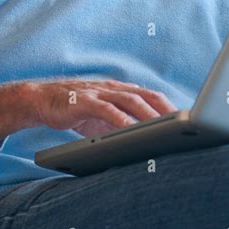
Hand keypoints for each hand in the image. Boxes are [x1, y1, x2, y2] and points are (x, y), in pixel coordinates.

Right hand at [32, 78, 178, 137]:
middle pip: (146, 96)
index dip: (169, 105)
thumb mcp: (103, 117)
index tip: (186, 119)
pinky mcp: (84, 101)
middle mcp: (113, 88)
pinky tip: (130, 130)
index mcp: (120, 90)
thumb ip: (121, 123)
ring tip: (164, 127)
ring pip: (130, 101)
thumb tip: (145, 140)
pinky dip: (120, 119)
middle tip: (184, 124)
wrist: (42, 99)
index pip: (150, 96)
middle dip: (166, 109)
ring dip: (148, 114)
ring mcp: (99, 93)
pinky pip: (106, 109)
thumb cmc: (76, 110)